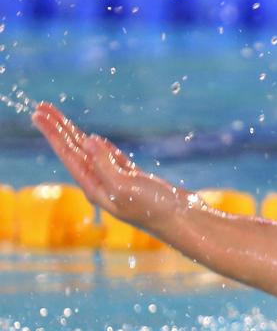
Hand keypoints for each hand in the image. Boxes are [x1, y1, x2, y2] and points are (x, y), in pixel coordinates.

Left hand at [32, 102, 188, 234]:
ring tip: (59, 119)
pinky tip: (94, 141)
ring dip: (75, 135)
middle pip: (74, 151)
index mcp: (96, 187)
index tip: (39, 114)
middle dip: (58, 129)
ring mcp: (119, 182)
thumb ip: (104, 164)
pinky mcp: (136, 180)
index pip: (69, 154)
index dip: (53, 133)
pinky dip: (101, 147)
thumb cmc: (155, 208)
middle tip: (41, 108)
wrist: (184, 221)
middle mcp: (102, 185)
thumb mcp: (124, 186)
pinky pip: (111, 159)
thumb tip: (88, 141)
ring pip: (91, 153)